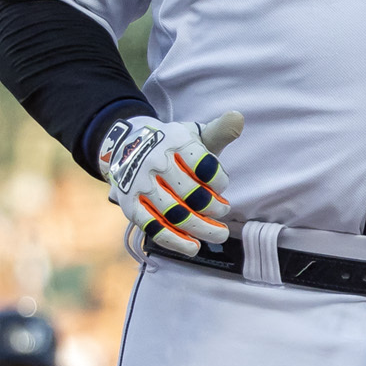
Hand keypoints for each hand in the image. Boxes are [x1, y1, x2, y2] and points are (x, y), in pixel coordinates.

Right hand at [101, 111, 243, 256]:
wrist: (126, 148)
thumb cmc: (171, 146)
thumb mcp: (193, 135)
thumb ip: (219, 130)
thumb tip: (238, 117)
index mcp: (174, 141)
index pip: (203, 165)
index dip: (218, 180)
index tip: (222, 186)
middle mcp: (155, 162)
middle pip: (191, 193)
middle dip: (213, 207)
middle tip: (224, 213)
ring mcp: (141, 185)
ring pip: (175, 213)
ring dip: (200, 228)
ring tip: (219, 234)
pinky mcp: (130, 205)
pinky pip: (154, 227)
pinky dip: (175, 241)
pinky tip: (193, 247)